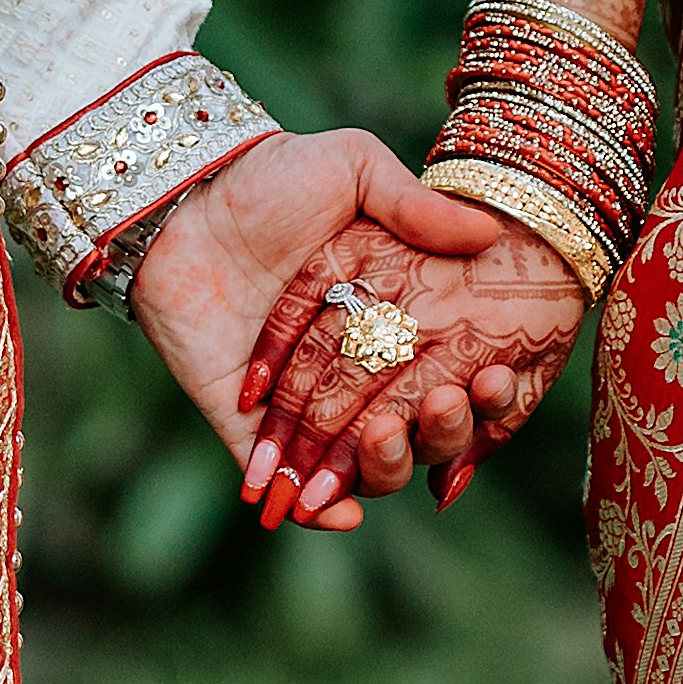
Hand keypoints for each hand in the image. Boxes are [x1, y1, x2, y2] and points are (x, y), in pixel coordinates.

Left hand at [132, 131, 536, 527]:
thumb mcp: (354, 167)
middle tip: (442, 408)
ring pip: (355, 466)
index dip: (478, 388)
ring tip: (384, 445)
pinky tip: (336, 516)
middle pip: (412, 430)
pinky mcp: (245, 421)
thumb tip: (488, 231)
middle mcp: (353, 370)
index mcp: (391, 320)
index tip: (497, 377)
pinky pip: (281, 475)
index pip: (448, 374)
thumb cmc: (273, 175)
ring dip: (377, 472)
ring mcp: (299, 403)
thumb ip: (413, 202)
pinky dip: (312, 509)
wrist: (185, 195)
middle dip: (436, 433)